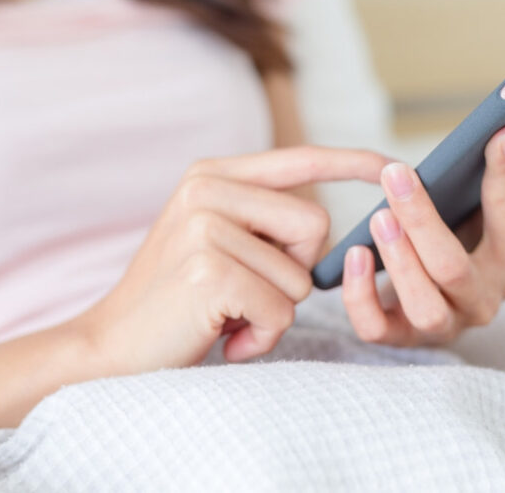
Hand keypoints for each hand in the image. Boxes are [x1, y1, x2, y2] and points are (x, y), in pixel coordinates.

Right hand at [75, 146, 386, 374]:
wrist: (109, 347)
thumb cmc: (176, 302)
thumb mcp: (214, 242)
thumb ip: (259, 220)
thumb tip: (323, 224)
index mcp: (212, 174)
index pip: (300, 158)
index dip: (352, 162)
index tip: (394, 166)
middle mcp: (207, 187)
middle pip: (314, 224)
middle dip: (293, 271)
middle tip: (241, 292)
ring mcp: (206, 225)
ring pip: (299, 277)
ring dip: (272, 312)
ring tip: (223, 315)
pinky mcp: (211, 269)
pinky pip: (281, 310)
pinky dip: (260, 337)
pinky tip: (221, 336)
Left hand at [341, 125, 504, 345]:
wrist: (440, 298)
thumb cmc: (466, 242)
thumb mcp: (491, 211)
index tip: (499, 131)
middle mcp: (484, 301)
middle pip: (454, 268)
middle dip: (423, 220)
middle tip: (396, 175)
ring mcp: (444, 325)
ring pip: (423, 306)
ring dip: (398, 262)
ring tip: (378, 218)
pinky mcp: (402, 339)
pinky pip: (377, 328)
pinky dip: (360, 294)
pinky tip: (353, 254)